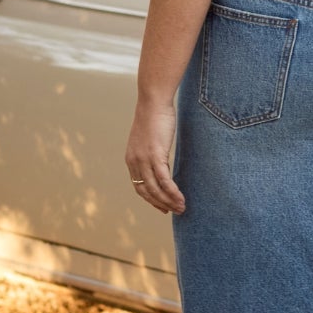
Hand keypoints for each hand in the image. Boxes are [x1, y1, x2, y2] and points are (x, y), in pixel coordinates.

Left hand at [125, 100, 185, 214]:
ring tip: (181, 208)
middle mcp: (134, 162)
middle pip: (146, 191)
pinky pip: (165, 180)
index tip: (162, 206)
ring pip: (155, 189)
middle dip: (160, 204)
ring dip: (169, 201)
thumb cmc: (154, 116)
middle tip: (173, 211)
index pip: (139, 186)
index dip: (150, 199)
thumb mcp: (150, 138)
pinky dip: (172, 192)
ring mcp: (144, 159)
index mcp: (131, 159)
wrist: (153, 101)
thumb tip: (160, 159)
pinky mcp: (156, 155)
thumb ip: (152, 151)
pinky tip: (181, 198)